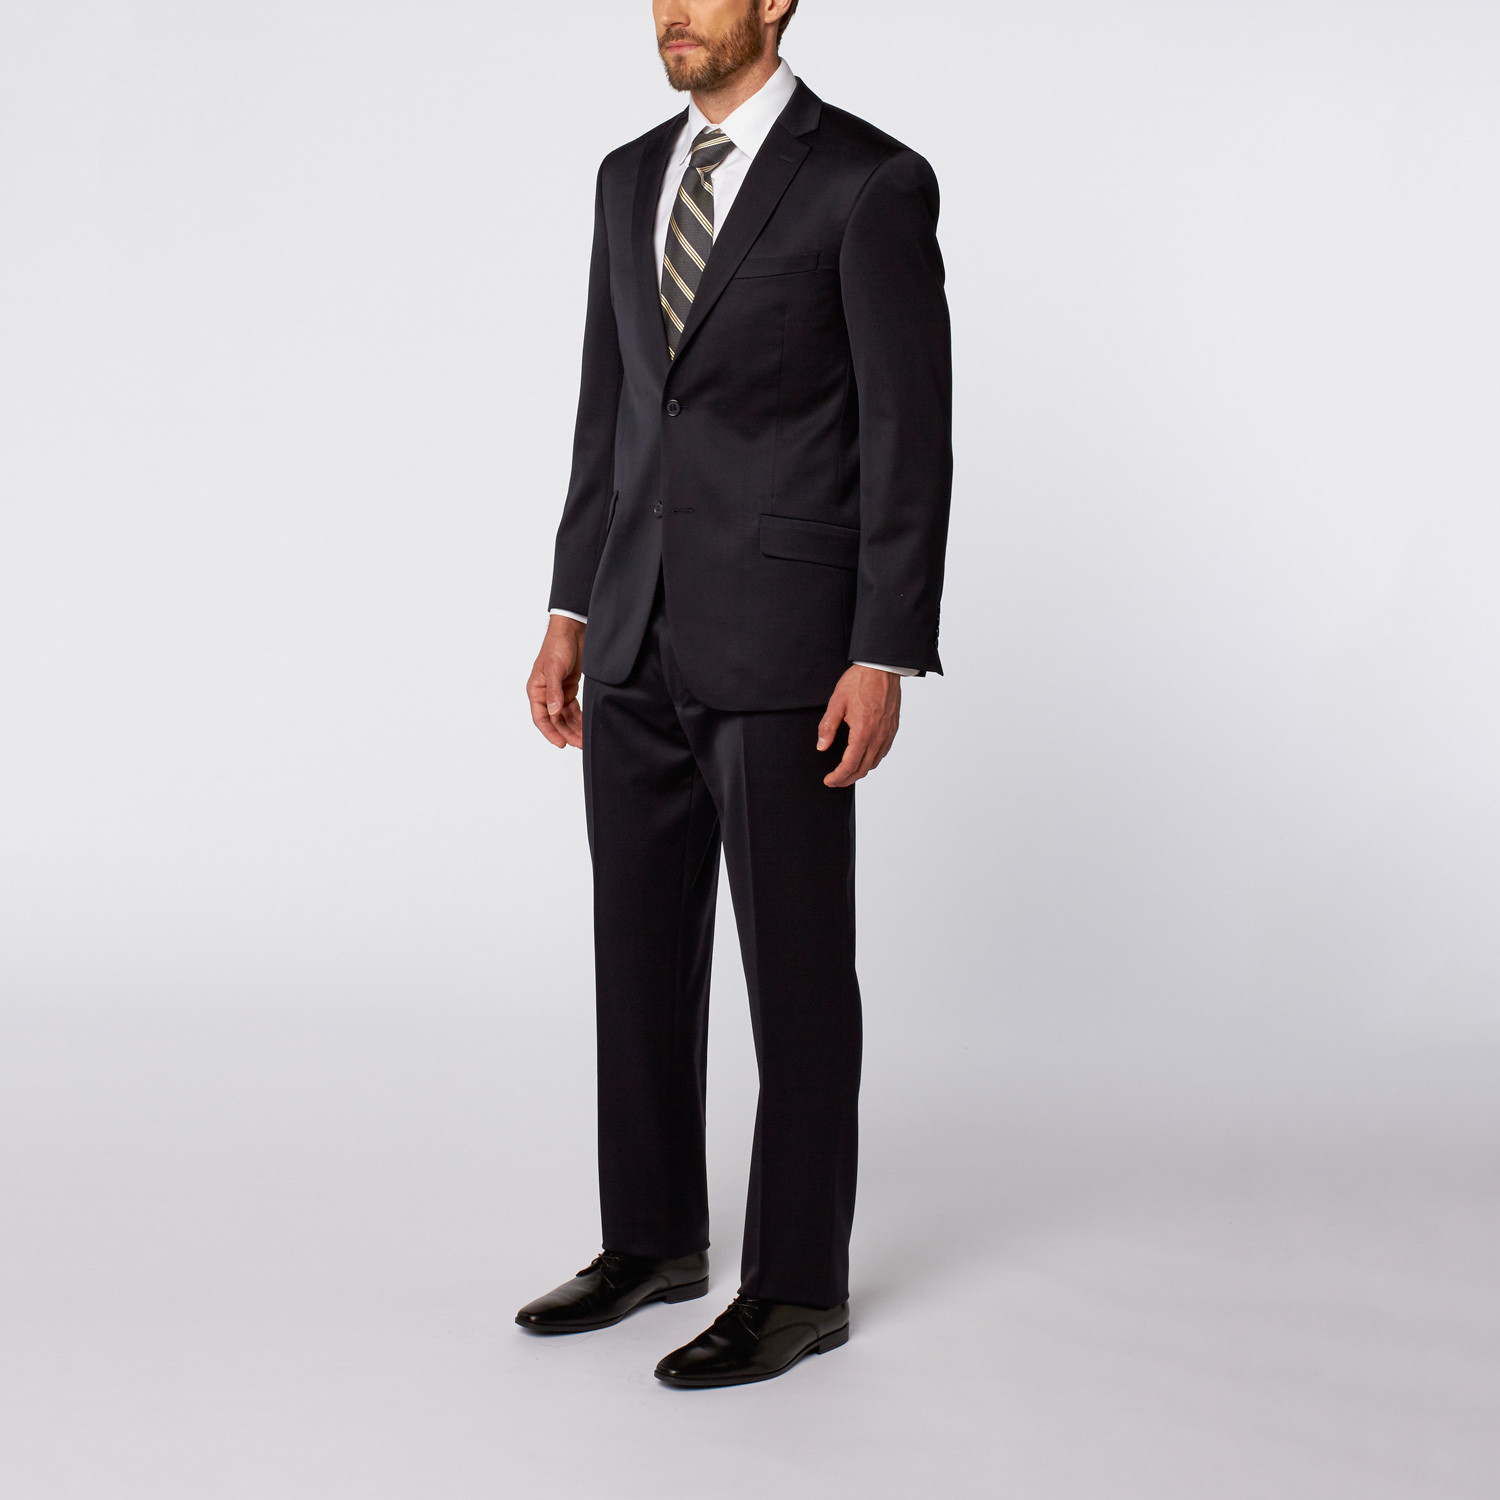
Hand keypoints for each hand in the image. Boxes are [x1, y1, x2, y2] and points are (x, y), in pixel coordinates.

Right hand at [528, 616, 584, 748]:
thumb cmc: (558, 645)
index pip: (541, 717)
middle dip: (567, 732)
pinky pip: (573, 709)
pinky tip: (587, 726)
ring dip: (574, 728)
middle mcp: (546, 693)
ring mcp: (558, 692)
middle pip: (555, 720)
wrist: (572, 630)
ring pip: (565, 717)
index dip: (550, 732)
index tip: (561, 744)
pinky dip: (579, 718)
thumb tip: (553, 712)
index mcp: (536, 689)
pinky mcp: (569, 688)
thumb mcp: (554, 668)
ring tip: (585, 739)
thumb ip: (554, 691)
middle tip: (580, 744)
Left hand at [818, 665, 901, 786]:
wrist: (882, 668)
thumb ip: (828, 726)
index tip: (829, 781)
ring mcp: (887, 733)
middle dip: (847, 779)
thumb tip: (822, 747)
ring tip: (846, 772)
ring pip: (874, 763)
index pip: (850, 764)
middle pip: (863, 769)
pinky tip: (863, 758)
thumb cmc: (860, 681)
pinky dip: (871, 761)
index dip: (838, 777)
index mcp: (863, 731)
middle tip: (834, 781)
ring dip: (859, 771)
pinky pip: (882, 752)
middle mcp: (878, 736)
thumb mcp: (837, 702)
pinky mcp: (892, 729)